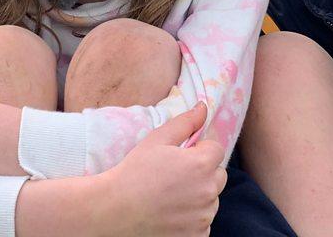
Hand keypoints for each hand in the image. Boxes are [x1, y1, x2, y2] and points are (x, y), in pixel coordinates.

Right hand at [103, 103, 227, 235]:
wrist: (114, 211)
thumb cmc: (134, 172)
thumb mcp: (157, 140)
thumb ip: (185, 122)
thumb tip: (204, 107)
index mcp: (202, 164)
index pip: (216, 150)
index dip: (198, 150)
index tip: (180, 157)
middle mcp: (208, 191)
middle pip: (218, 176)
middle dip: (203, 173)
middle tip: (174, 177)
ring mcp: (204, 217)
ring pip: (211, 200)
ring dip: (199, 197)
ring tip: (170, 197)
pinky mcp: (197, 236)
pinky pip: (204, 223)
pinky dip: (193, 219)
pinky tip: (171, 214)